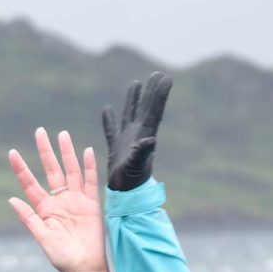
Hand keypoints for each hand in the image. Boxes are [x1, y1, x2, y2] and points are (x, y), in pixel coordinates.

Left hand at [7, 129, 110, 271]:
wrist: (84, 267)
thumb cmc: (61, 256)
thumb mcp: (42, 237)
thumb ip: (28, 218)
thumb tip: (12, 199)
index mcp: (44, 208)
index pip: (30, 183)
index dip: (21, 169)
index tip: (12, 153)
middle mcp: (59, 200)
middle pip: (51, 170)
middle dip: (46, 151)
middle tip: (40, 131)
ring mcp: (75, 200)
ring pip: (70, 170)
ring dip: (66, 153)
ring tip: (62, 135)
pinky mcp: (91, 204)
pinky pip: (90, 181)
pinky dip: (89, 166)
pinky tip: (86, 151)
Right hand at [100, 71, 171, 192]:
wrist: (126, 196)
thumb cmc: (132, 184)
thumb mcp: (137, 166)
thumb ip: (142, 152)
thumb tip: (151, 140)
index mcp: (144, 136)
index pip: (153, 111)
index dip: (159, 94)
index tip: (166, 78)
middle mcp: (138, 135)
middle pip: (145, 108)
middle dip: (150, 92)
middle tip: (157, 75)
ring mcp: (126, 141)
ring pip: (129, 115)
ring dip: (133, 100)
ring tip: (136, 83)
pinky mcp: (115, 148)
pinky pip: (111, 130)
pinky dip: (109, 120)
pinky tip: (107, 109)